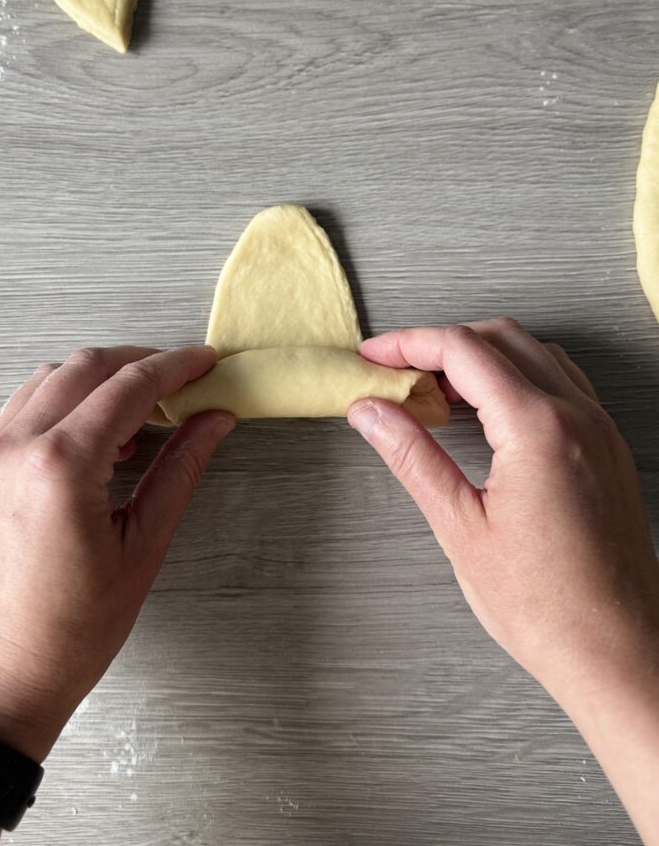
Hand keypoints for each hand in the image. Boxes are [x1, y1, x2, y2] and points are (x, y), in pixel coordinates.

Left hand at [0, 345, 234, 762]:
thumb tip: (213, 422)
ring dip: (100, 378)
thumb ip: (180, 470)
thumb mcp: (142, 548)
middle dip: (141, 361)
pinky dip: (66, 401)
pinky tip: (98, 433)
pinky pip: (25, 407)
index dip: (176, 367)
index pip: (129, 386)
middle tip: (183, 379)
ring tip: (145, 408)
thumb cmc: (67, 633)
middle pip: (87, 367)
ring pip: (51, 378)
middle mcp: (16, 449)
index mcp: (60, 467)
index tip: (206, 363)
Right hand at [347, 319, 658, 842]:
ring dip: (480, 356)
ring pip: (534, 353)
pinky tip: (487, 412)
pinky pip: (560, 382)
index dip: (409, 344)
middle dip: (441, 343)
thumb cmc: (547, 607)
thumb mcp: (460, 528)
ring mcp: (598, 429)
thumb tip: (371, 412)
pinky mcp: (607, 448)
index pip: (463, 350)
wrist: (618, 651)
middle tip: (395, 371)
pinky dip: (516, 377)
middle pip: (499, 338)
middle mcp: (576, 416)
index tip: (375, 355)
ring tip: (434, 390)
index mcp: (537, 429)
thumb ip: (412, 456)